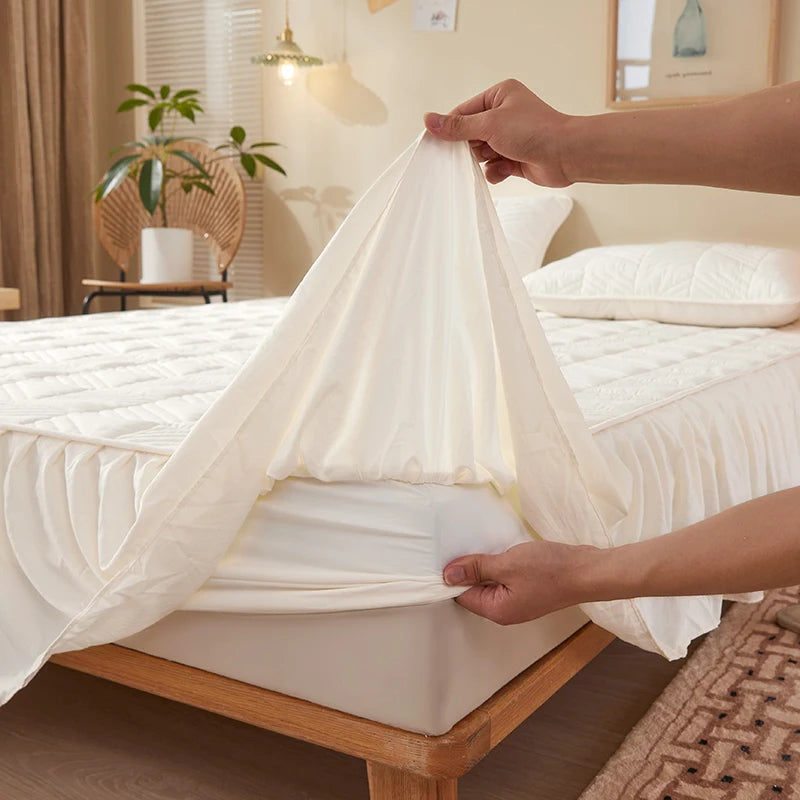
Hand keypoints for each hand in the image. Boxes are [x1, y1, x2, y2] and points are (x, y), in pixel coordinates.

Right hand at [424, 79, 572, 186]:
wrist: (566, 154)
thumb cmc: (534, 131)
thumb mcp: (489, 125)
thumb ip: (458, 127)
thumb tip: (429, 120)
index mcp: (499, 95)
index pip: (464, 112)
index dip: (450, 128)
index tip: (435, 143)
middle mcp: (505, 114)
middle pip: (471, 134)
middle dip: (470, 147)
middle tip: (471, 153)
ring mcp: (510, 137)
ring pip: (482, 153)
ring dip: (485, 160)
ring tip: (497, 158)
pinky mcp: (515, 158)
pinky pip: (494, 167)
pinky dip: (496, 171)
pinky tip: (506, 170)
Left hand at [443, 540, 598, 624]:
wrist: (588, 571)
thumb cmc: (550, 569)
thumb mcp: (506, 564)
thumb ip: (476, 569)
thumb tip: (448, 574)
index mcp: (497, 610)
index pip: (462, 596)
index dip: (453, 576)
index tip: (449, 555)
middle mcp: (506, 611)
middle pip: (475, 591)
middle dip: (469, 570)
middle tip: (467, 546)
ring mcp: (519, 602)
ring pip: (490, 584)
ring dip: (485, 566)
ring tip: (485, 547)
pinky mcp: (529, 591)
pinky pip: (505, 580)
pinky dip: (500, 566)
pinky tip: (502, 552)